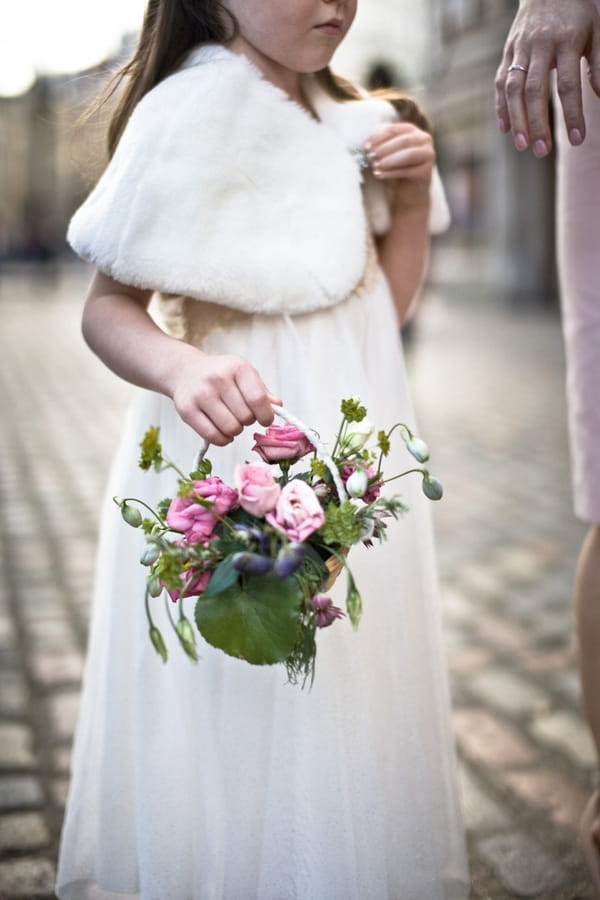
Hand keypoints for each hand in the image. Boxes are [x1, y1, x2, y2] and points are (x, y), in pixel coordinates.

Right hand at [170, 349, 278, 445]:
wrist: (185, 371)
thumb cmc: (221, 375)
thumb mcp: (243, 374)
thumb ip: (262, 392)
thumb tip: (277, 407)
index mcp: (237, 368)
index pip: (258, 399)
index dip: (266, 415)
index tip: (265, 420)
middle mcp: (218, 379)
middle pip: (245, 417)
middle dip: (248, 421)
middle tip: (241, 415)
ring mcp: (201, 395)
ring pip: (230, 429)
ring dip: (235, 431)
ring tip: (231, 421)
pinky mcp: (187, 410)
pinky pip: (213, 436)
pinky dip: (222, 439)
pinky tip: (222, 431)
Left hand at [364, 122, 434, 209]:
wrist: (407, 191)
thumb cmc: (394, 168)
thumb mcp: (386, 154)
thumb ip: (379, 146)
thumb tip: (365, 146)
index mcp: (411, 130)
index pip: (393, 129)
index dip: (378, 137)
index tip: (365, 147)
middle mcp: (423, 139)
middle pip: (403, 140)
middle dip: (384, 149)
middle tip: (370, 157)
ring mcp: (428, 154)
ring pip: (408, 155)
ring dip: (389, 160)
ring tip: (374, 166)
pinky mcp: (426, 171)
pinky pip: (408, 171)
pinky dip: (392, 173)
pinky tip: (379, 175)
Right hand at [495, 0, 599, 156]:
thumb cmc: (577, 14)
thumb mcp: (596, 32)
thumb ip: (599, 64)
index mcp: (566, 40)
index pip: (568, 84)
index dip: (572, 114)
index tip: (577, 139)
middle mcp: (539, 45)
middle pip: (535, 91)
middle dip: (538, 123)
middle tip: (542, 152)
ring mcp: (519, 49)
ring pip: (514, 89)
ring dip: (516, 120)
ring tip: (523, 146)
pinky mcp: (507, 52)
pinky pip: (500, 83)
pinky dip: (501, 107)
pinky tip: (504, 129)